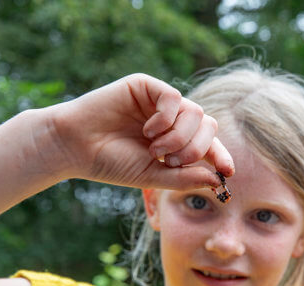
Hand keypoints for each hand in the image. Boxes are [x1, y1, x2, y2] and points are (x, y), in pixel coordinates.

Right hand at [45, 73, 233, 189]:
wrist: (75, 147)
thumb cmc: (112, 163)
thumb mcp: (153, 176)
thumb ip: (185, 177)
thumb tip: (218, 180)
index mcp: (175, 140)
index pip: (209, 144)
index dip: (221, 156)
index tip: (228, 172)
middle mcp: (172, 120)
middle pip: (208, 126)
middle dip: (196, 148)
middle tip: (172, 161)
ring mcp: (160, 102)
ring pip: (195, 112)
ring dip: (179, 136)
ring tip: (155, 148)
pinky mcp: (146, 86)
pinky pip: (174, 98)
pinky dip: (166, 118)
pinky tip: (149, 130)